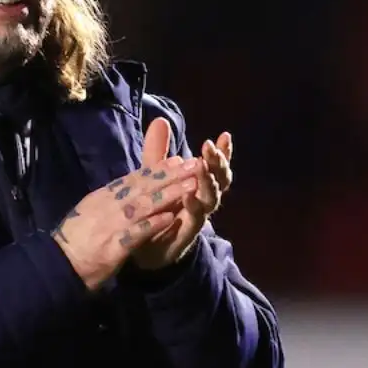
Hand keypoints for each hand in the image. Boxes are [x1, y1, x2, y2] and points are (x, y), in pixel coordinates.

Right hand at [50, 151, 201, 290]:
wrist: (57, 265)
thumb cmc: (75, 239)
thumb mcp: (91, 211)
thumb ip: (110, 199)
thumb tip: (129, 186)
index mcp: (103, 197)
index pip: (134, 179)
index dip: (158, 169)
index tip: (178, 160)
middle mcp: (107, 206)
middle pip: (143, 187)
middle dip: (171, 176)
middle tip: (194, 165)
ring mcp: (110, 225)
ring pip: (143, 206)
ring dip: (169, 195)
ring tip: (191, 186)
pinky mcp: (112, 247)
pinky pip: (136, 233)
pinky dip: (153, 225)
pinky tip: (171, 218)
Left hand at [130, 118, 233, 270]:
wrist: (143, 247)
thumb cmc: (155, 208)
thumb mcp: (154, 176)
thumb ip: (158, 152)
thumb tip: (161, 120)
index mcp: (197, 185)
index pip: (215, 166)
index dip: (223, 153)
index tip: (224, 135)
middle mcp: (202, 199)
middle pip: (220, 180)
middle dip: (218, 163)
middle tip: (210, 148)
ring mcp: (197, 216)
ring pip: (211, 198)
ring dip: (208, 182)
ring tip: (202, 168)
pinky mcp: (186, 233)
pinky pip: (195, 219)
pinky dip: (193, 206)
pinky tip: (189, 196)